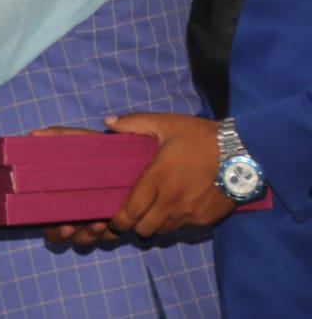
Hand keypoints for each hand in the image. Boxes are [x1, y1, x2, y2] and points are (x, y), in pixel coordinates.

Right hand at [30, 125, 119, 245]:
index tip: (62, 224)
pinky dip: (108, 233)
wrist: (138, 152)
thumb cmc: (105, 148)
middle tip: (71, 227)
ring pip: (84, 238)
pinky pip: (108, 236)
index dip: (53, 229)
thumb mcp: (83, 139)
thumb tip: (33, 133)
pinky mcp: (116, 220)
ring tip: (98, 224)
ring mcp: (95, 216)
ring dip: (89, 234)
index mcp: (61, 195)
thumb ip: (59, 135)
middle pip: (61, 234)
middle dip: (64, 235)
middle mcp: (75, 210)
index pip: (47, 221)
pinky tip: (110, 222)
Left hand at [105, 113, 234, 237]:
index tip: (111, 220)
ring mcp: (191, 213)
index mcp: (158, 179)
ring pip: (163, 231)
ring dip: (154, 225)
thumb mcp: (167, 123)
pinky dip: (174, 223)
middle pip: (144, 229)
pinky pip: (183, 228)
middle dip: (133, 226)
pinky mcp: (206, 220)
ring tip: (151, 212)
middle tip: (130, 216)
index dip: (118, 221)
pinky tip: (174, 209)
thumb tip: (107, 122)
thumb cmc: (202, 137)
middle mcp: (172, 202)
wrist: (245, 153)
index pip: (131, 212)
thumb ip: (134, 123)